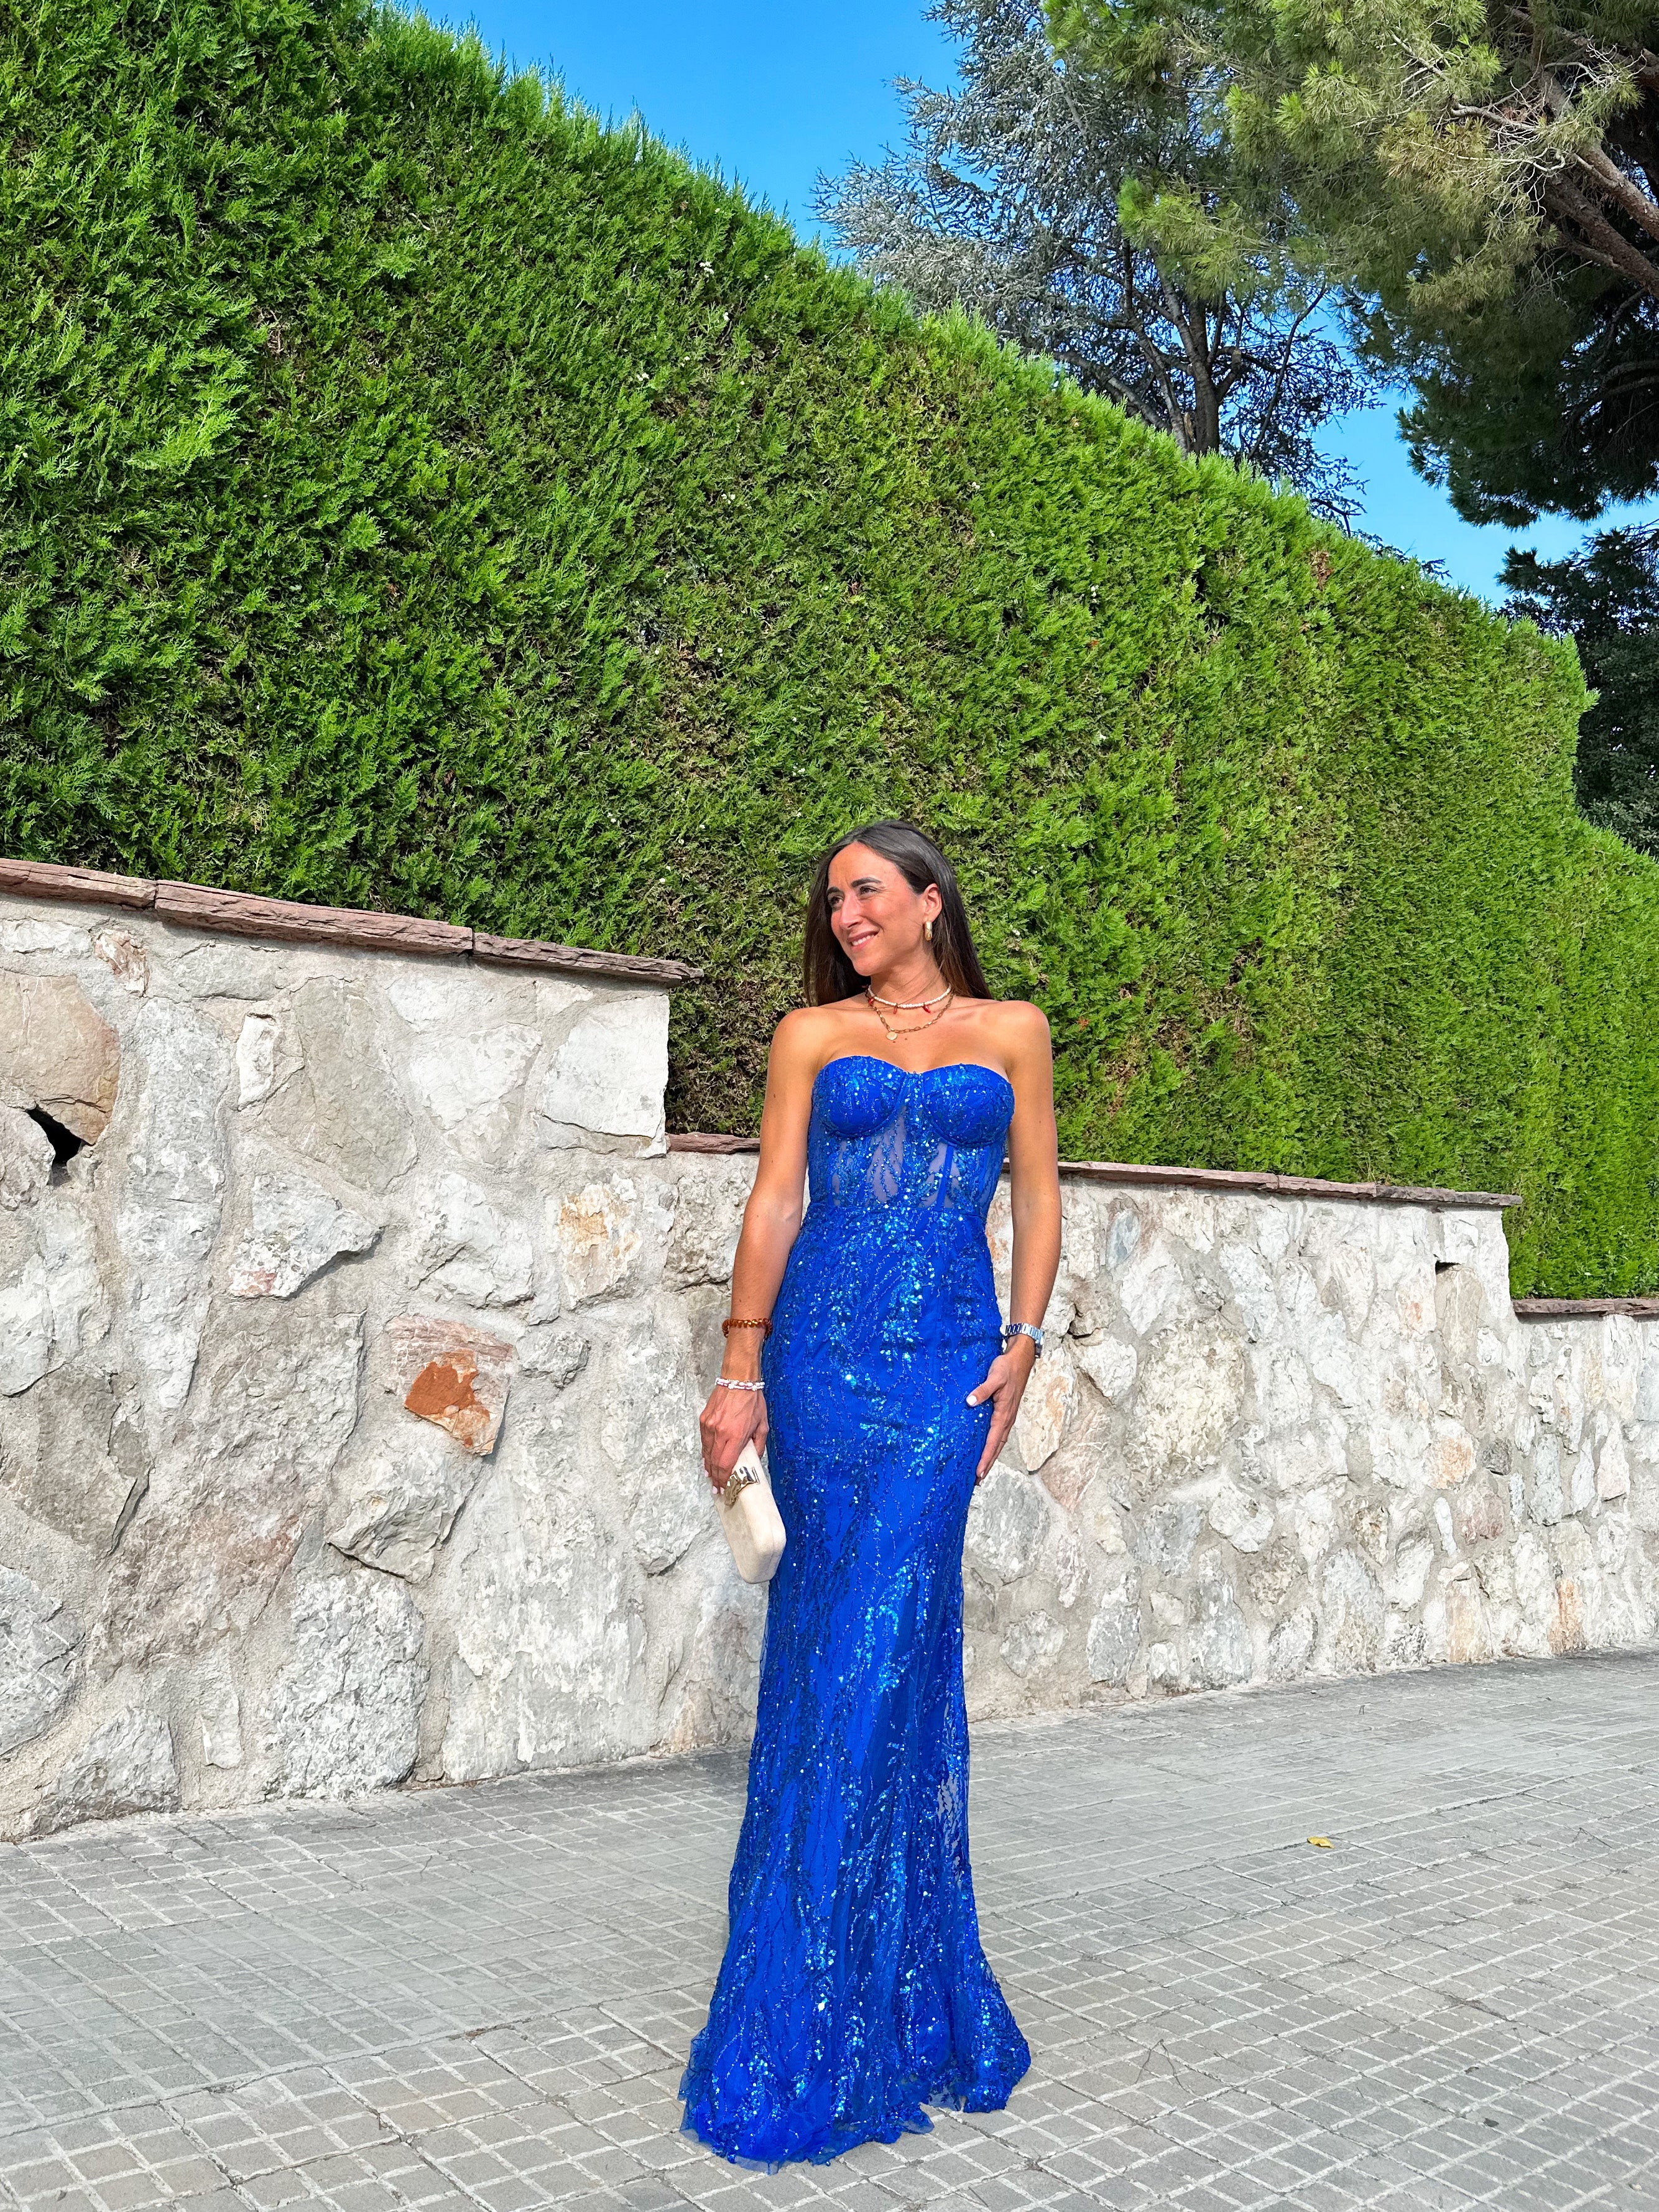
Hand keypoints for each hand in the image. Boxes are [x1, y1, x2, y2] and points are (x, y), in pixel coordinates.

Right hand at [699, 1384, 767, 1493]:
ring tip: (711, 1476)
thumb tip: (755, 1459)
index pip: (726, 1464)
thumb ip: (758, 1445)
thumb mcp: (763, 1425)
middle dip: (714, 1477)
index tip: (723, 1488)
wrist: (738, 1381)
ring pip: (706, 1452)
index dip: (723, 1479)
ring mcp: (709, 1426)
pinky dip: (705, 1452)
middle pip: (714, 1462)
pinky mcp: (704, 1420)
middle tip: (716, 1488)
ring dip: (708, 1466)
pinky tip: (707, 1458)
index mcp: (735, 1436)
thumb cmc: (752, 1401)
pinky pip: (704, 1441)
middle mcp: (720, 1433)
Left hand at [967, 1337, 1036, 1481]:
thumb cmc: (1006, 1368)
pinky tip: (986, 1448)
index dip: (986, 1457)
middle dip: (988, 1463)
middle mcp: (1007, 1418)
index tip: (978, 1471)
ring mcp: (1007, 1416)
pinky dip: (993, 1445)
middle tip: (978, 1479)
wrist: (1020, 1360)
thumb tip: (969, 1402)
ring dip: (991, 1456)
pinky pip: (999, 1433)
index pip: (993, 1441)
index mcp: (1004, 1414)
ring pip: (999, 1441)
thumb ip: (982, 1390)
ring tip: (981, 1470)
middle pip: (997, 1447)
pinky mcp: (1005, 1412)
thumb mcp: (994, 1377)